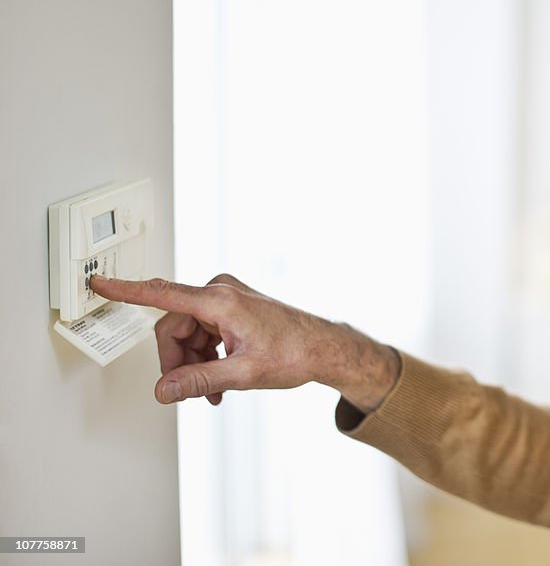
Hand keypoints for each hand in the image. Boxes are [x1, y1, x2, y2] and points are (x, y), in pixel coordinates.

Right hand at [89, 274, 398, 409]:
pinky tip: (217, 381)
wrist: (324, 348)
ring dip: (193, 363)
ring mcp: (227, 298)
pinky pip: (203, 332)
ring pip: (187, 333)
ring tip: (210, 392)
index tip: (99, 283)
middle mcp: (221, 292)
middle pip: (173, 327)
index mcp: (220, 300)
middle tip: (189, 392)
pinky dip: (205, 356)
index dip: (126, 290)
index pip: (162, 294)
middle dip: (177, 362)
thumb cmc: (294, 353)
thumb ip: (200, 381)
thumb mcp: (243, 373)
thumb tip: (164, 390)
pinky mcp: (232, 307)